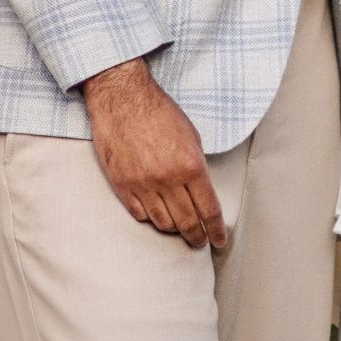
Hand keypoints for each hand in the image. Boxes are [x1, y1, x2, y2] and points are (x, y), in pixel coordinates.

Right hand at [82, 56, 226, 247]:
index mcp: (190, 166)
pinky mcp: (122, 185)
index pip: (209, 210)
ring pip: (163, 223)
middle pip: (187, 223)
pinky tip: (157, 216)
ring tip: (179, 229)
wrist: (122, 98)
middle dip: (197, 237)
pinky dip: (151, 218)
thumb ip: (197, 167)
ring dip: (174, 230)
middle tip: (200, 241)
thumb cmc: (158, 112)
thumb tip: (202, 193)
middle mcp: (167, 179)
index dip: (217, 230)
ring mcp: (142, 184)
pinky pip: (140, 214)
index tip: (219, 239)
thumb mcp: (191, 136)